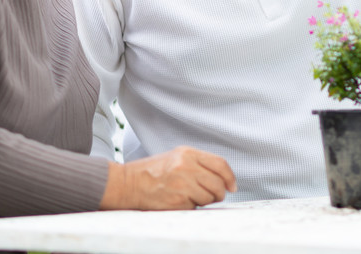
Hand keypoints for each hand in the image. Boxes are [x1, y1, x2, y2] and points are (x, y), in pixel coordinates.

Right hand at [100, 146, 236, 209]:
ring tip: (190, 196)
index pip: (220, 164)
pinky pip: (196, 207)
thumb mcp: (176, 157)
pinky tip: (179, 200)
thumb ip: (199, 163)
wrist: (128, 183)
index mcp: (187, 153)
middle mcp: (186, 166)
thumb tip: (224, 179)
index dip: (230, 177)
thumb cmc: (153, 172)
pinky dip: (191, 206)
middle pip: (218, 183)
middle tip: (211, 195)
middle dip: (218, 193)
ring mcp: (182, 184)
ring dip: (204, 201)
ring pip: (209, 197)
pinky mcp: (177, 200)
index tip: (232, 186)